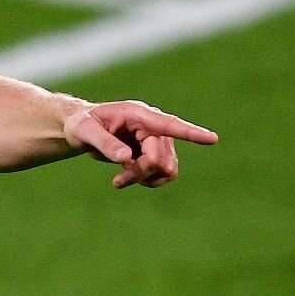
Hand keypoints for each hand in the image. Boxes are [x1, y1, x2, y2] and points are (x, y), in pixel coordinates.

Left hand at [64, 100, 217, 188]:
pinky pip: (163, 175)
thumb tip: (126, 158)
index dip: (191, 133)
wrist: (84, 130)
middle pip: (161, 159)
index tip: (212, 139)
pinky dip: (147, 181)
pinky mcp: (157, 153)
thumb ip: (104, 143)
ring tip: (119, 179)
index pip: (169, 124)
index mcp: (138, 115)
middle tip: (117, 180)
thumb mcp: (84, 131)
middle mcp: (153, 126)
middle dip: (140, 172)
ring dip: (144, 179)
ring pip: (167, 169)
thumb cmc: (82, 124)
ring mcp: (158, 140)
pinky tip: (127, 176)